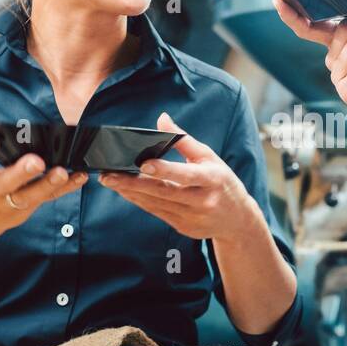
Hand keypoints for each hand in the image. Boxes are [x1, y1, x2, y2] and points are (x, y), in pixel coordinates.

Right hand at [0, 115, 86, 240]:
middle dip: (21, 171)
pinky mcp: (25, 209)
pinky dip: (64, 189)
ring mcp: (7, 202)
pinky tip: (78, 177)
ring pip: (29, 195)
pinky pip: (46, 198)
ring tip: (61, 173)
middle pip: (5, 182)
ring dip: (47, 184)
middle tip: (36, 161)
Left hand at [100, 112, 260, 241]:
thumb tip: (162, 118)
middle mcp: (202, 201)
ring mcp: (192, 218)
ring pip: (155, 204)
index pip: (185, 175)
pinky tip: (125, 191)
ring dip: (131, 192)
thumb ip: (184, 139)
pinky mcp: (182, 227)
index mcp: (211, 180)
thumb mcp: (209, 157)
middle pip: (163, 192)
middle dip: (133, 184)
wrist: (237, 219)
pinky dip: (140, 201)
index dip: (163, 170)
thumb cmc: (222, 182)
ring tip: (110, 181)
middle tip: (109, 175)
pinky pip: (157, 212)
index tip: (142, 163)